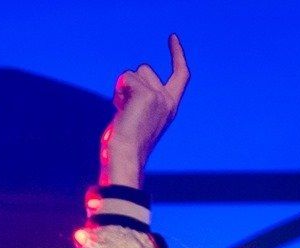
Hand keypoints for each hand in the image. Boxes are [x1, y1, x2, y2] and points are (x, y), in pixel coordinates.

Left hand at [100, 34, 189, 187]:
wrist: (126, 156)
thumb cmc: (127, 144)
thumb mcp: (139, 117)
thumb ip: (140, 98)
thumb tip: (125, 82)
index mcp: (170, 107)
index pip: (181, 75)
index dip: (177, 55)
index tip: (172, 38)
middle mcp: (167, 100)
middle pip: (146, 69)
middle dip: (131, 83)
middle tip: (126, 109)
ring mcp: (158, 96)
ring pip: (135, 72)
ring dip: (124, 87)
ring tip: (123, 111)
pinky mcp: (146, 95)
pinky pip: (126, 78)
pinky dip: (119, 90)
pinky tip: (120, 108)